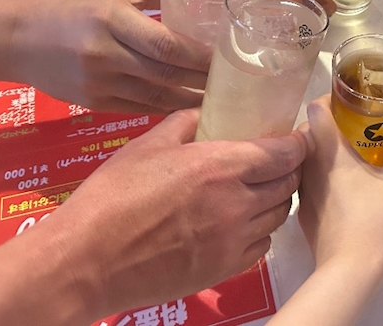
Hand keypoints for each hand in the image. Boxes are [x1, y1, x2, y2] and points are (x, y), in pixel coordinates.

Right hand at [8, 0, 211, 112]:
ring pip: (157, 98)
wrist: (17, 38)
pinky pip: (140, 109)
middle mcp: (106, 54)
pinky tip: (189, 106)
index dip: (199, 56)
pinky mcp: (95, 103)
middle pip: (166, 74)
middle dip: (203, 80)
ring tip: (219, 98)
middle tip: (233, 81)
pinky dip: (168, 109)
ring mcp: (99, 83)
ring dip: (191, 100)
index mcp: (113, 20)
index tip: (225, 56)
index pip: (166, 44)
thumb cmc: (71, 7)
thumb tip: (199, 0)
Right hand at [43, 109, 305, 319]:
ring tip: (259, 190)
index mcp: (221, 166)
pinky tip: (242, 222)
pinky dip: (261, 232)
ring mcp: (233, 240)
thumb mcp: (148, 145)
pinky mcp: (225, 269)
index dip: (296, 144)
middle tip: (276, 161)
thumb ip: (186, 123)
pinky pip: (262, 246)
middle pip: (289, 184)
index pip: (285, 154)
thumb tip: (207, 113)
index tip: (295, 137)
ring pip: (279, 215)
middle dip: (288, 169)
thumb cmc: (112, 197)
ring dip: (275, 199)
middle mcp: (237, 203)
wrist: (86, 262)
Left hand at [298, 96, 382, 269]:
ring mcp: (302, 186)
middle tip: (357, 130)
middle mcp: (308, 160)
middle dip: (331, 125)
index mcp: (328, 145)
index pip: (317, 105)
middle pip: (310, 128)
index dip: (333, 99)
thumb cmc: (375, 212)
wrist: (352, 263)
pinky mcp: (303, 207)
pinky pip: (309, 179)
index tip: (351, 104)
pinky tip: (345, 189)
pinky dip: (323, 176)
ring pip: (308, 155)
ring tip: (352, 159)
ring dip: (325, 151)